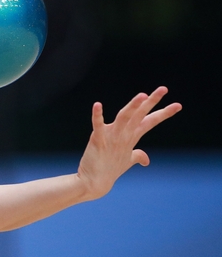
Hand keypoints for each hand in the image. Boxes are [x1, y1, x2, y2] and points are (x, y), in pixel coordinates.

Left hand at [76, 86, 181, 200]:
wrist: (95, 183)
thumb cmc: (110, 169)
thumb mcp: (127, 160)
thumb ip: (137, 155)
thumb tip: (146, 159)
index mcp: (131, 137)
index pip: (150, 121)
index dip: (164, 113)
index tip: (178, 105)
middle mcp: (124, 136)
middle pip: (140, 115)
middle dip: (152, 101)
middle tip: (163, 89)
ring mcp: (112, 138)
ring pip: (124, 117)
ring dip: (133, 106)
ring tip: (142, 95)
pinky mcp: (98, 140)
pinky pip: (98, 126)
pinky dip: (97, 116)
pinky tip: (97, 105)